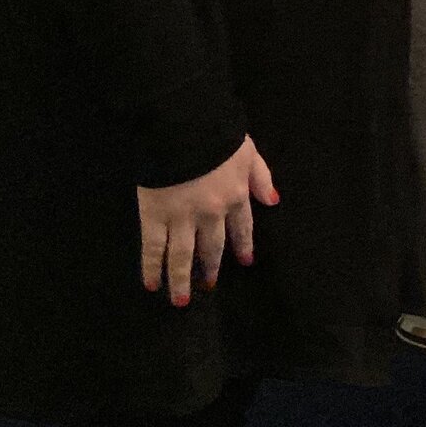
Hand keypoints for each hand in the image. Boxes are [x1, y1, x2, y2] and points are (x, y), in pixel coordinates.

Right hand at [136, 136, 275, 306]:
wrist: (185, 126)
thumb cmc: (218, 133)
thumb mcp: (249, 152)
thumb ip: (261, 177)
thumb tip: (273, 201)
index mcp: (236, 196)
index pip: (242, 227)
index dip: (243, 245)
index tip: (245, 261)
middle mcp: (212, 213)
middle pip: (212, 247)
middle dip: (211, 268)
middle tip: (209, 286)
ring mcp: (182, 217)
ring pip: (183, 256)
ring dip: (182, 280)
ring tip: (182, 300)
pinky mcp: (154, 216)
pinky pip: (153, 248)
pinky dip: (152, 268)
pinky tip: (152, 284)